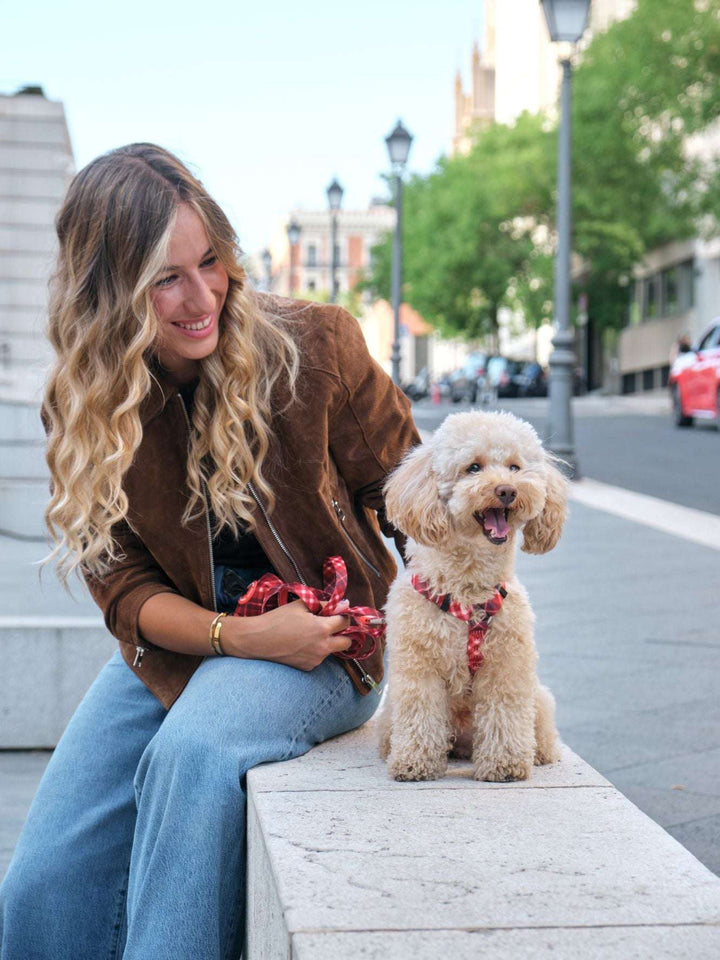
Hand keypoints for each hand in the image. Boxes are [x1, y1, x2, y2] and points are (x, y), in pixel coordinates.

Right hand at [224, 598, 352, 670]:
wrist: (258, 640)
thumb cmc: (278, 619)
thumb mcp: (300, 605)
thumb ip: (324, 604)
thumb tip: (344, 604)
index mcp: (322, 629)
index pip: (345, 622)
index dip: (343, 616)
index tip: (337, 613)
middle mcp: (322, 647)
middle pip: (347, 643)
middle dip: (344, 634)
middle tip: (332, 627)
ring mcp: (316, 659)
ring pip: (332, 650)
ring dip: (327, 642)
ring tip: (309, 634)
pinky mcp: (308, 667)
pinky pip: (319, 658)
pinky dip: (315, 651)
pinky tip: (301, 644)